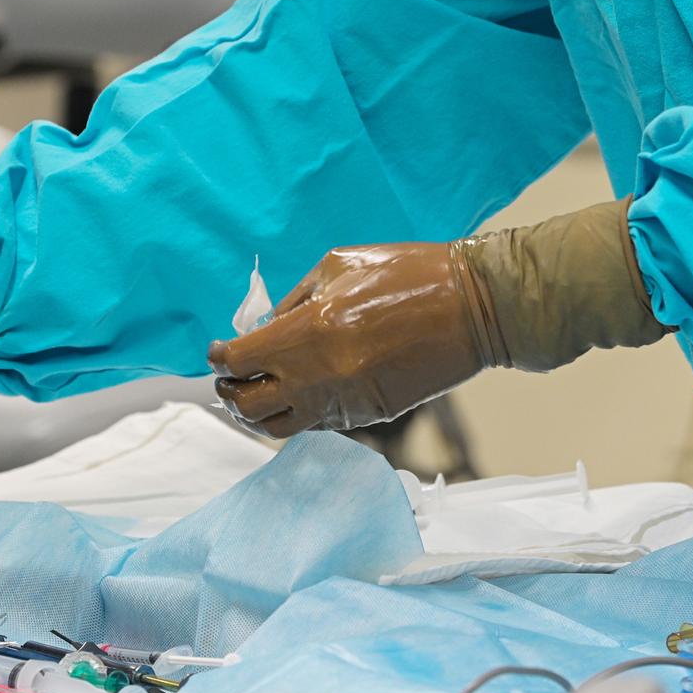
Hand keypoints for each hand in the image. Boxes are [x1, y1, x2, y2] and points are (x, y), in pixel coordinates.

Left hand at [210, 199, 666, 438]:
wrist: (475, 308)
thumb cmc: (408, 274)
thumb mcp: (338, 266)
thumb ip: (293, 299)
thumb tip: (265, 327)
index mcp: (307, 333)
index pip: (236, 361)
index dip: (218, 357)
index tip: (217, 350)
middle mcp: (317, 377)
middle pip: (247, 404)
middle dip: (229, 389)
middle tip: (228, 376)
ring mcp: (342, 403)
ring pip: (277, 426)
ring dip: (257, 411)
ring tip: (255, 391)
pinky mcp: (367, 417)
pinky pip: (315, 425)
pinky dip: (297, 412)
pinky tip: (297, 393)